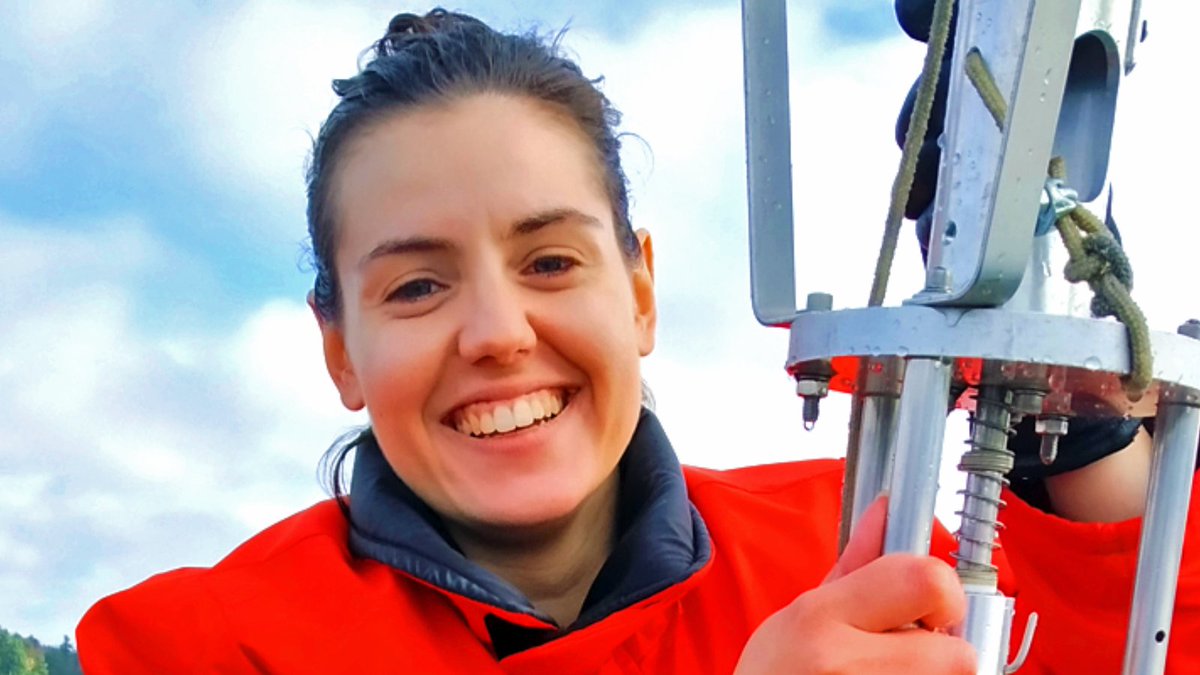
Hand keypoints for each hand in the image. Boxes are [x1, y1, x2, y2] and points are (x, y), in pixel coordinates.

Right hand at [734, 497, 974, 673]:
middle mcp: (844, 664)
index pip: (928, 583)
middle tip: (908, 657)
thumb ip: (855, 565)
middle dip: (942, 656)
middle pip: (958, 655)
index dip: (942, 597)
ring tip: (885, 674)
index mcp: (822, 618)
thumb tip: (885, 512)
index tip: (929, 611)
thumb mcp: (799, 614)